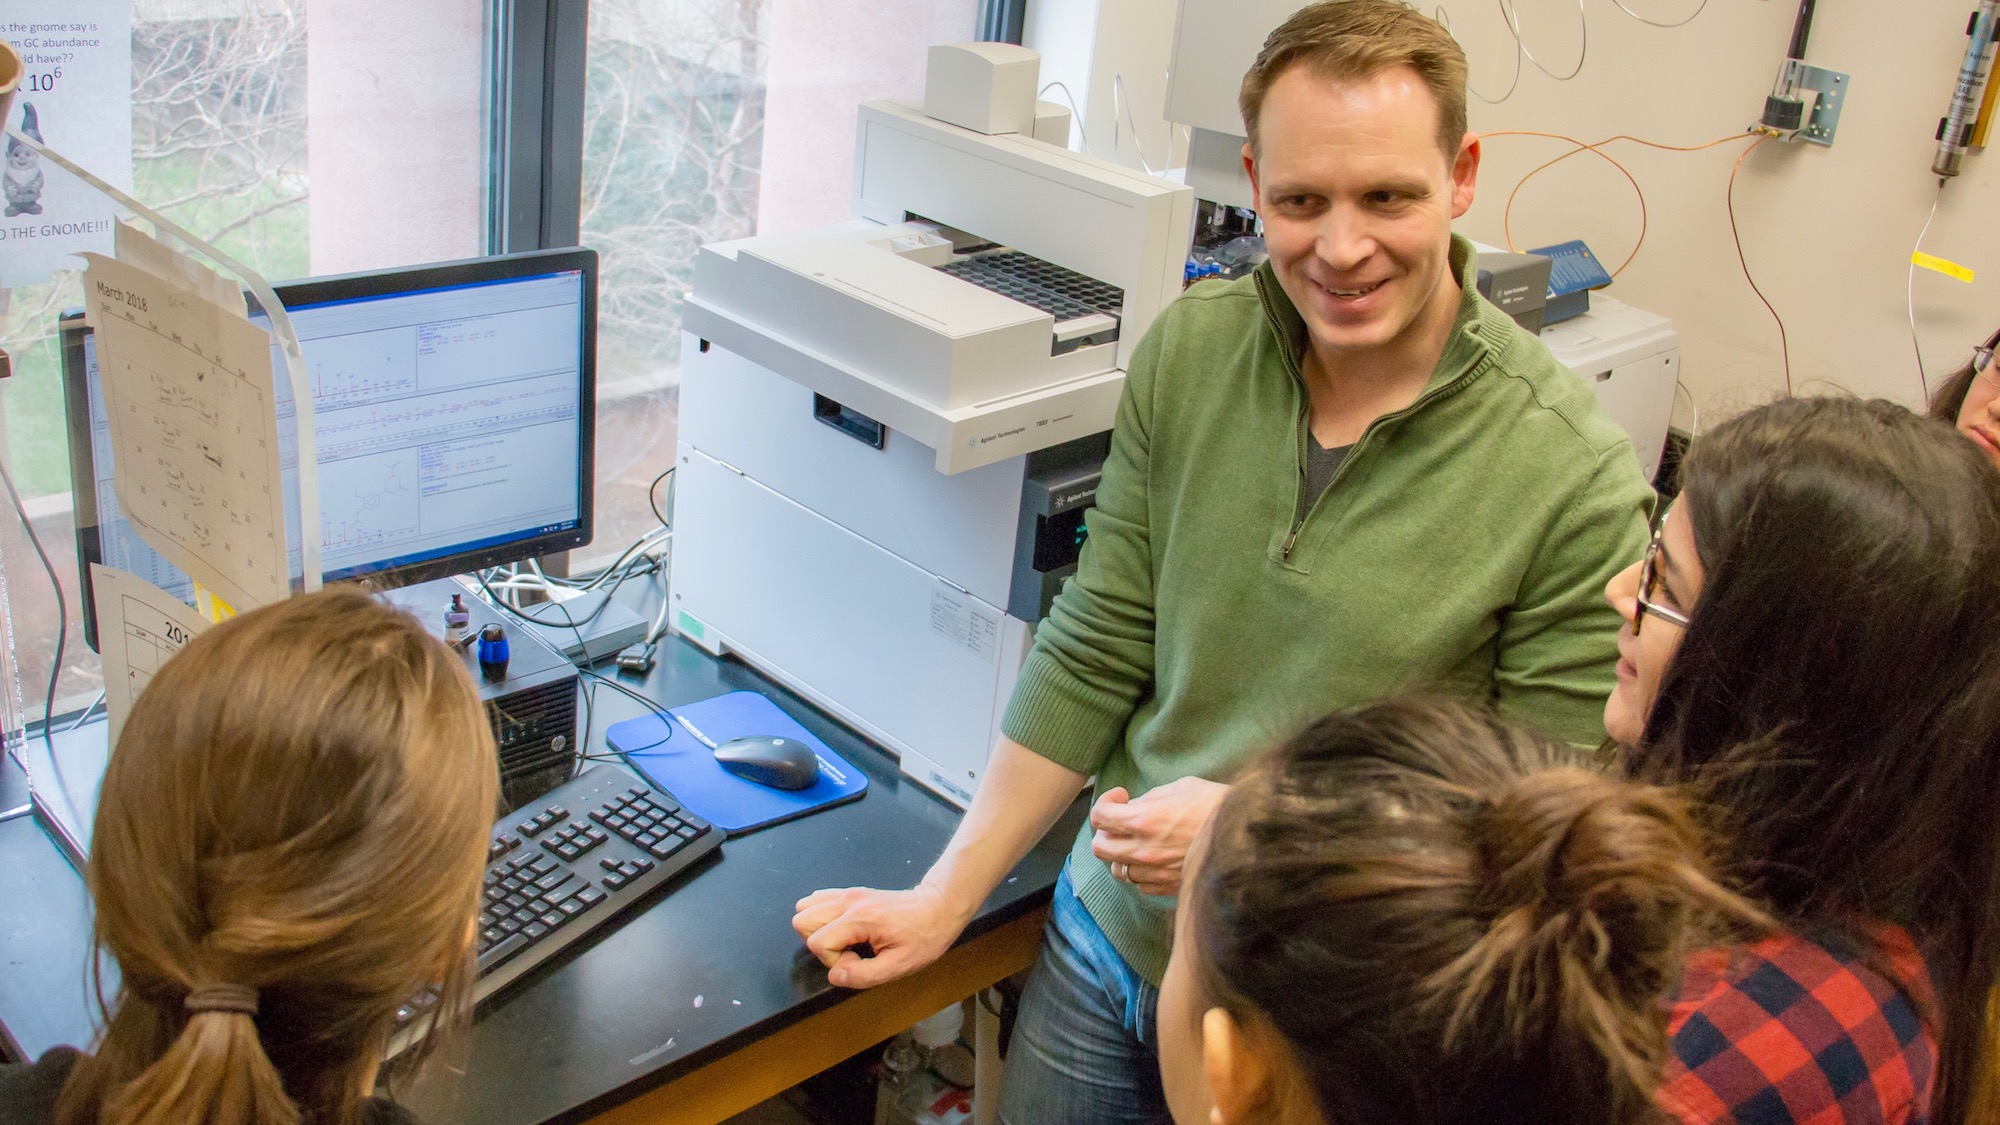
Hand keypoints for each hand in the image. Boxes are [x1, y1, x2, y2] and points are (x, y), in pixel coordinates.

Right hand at [792, 883, 970, 989]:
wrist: (938, 906)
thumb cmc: (924, 938)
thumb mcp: (900, 966)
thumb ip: (864, 975)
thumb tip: (835, 975)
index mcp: (859, 919)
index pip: (818, 941)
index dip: (833, 960)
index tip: (860, 960)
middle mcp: (848, 901)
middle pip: (802, 920)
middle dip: (820, 944)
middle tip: (849, 951)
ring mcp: (848, 894)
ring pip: (805, 908)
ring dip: (819, 930)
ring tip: (847, 940)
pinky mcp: (851, 892)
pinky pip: (818, 900)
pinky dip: (823, 918)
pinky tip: (846, 929)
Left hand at [1090, 777, 1229, 896]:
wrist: (1246, 836)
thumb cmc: (1216, 806)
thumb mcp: (1182, 787)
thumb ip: (1151, 798)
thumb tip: (1135, 806)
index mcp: (1143, 820)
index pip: (1099, 816)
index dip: (1105, 803)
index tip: (1120, 797)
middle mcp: (1143, 849)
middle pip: (1100, 848)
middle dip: (1105, 832)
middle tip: (1121, 822)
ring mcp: (1155, 872)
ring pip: (1118, 870)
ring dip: (1122, 855)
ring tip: (1138, 843)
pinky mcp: (1168, 887)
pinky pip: (1141, 884)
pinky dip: (1141, 872)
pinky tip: (1154, 859)